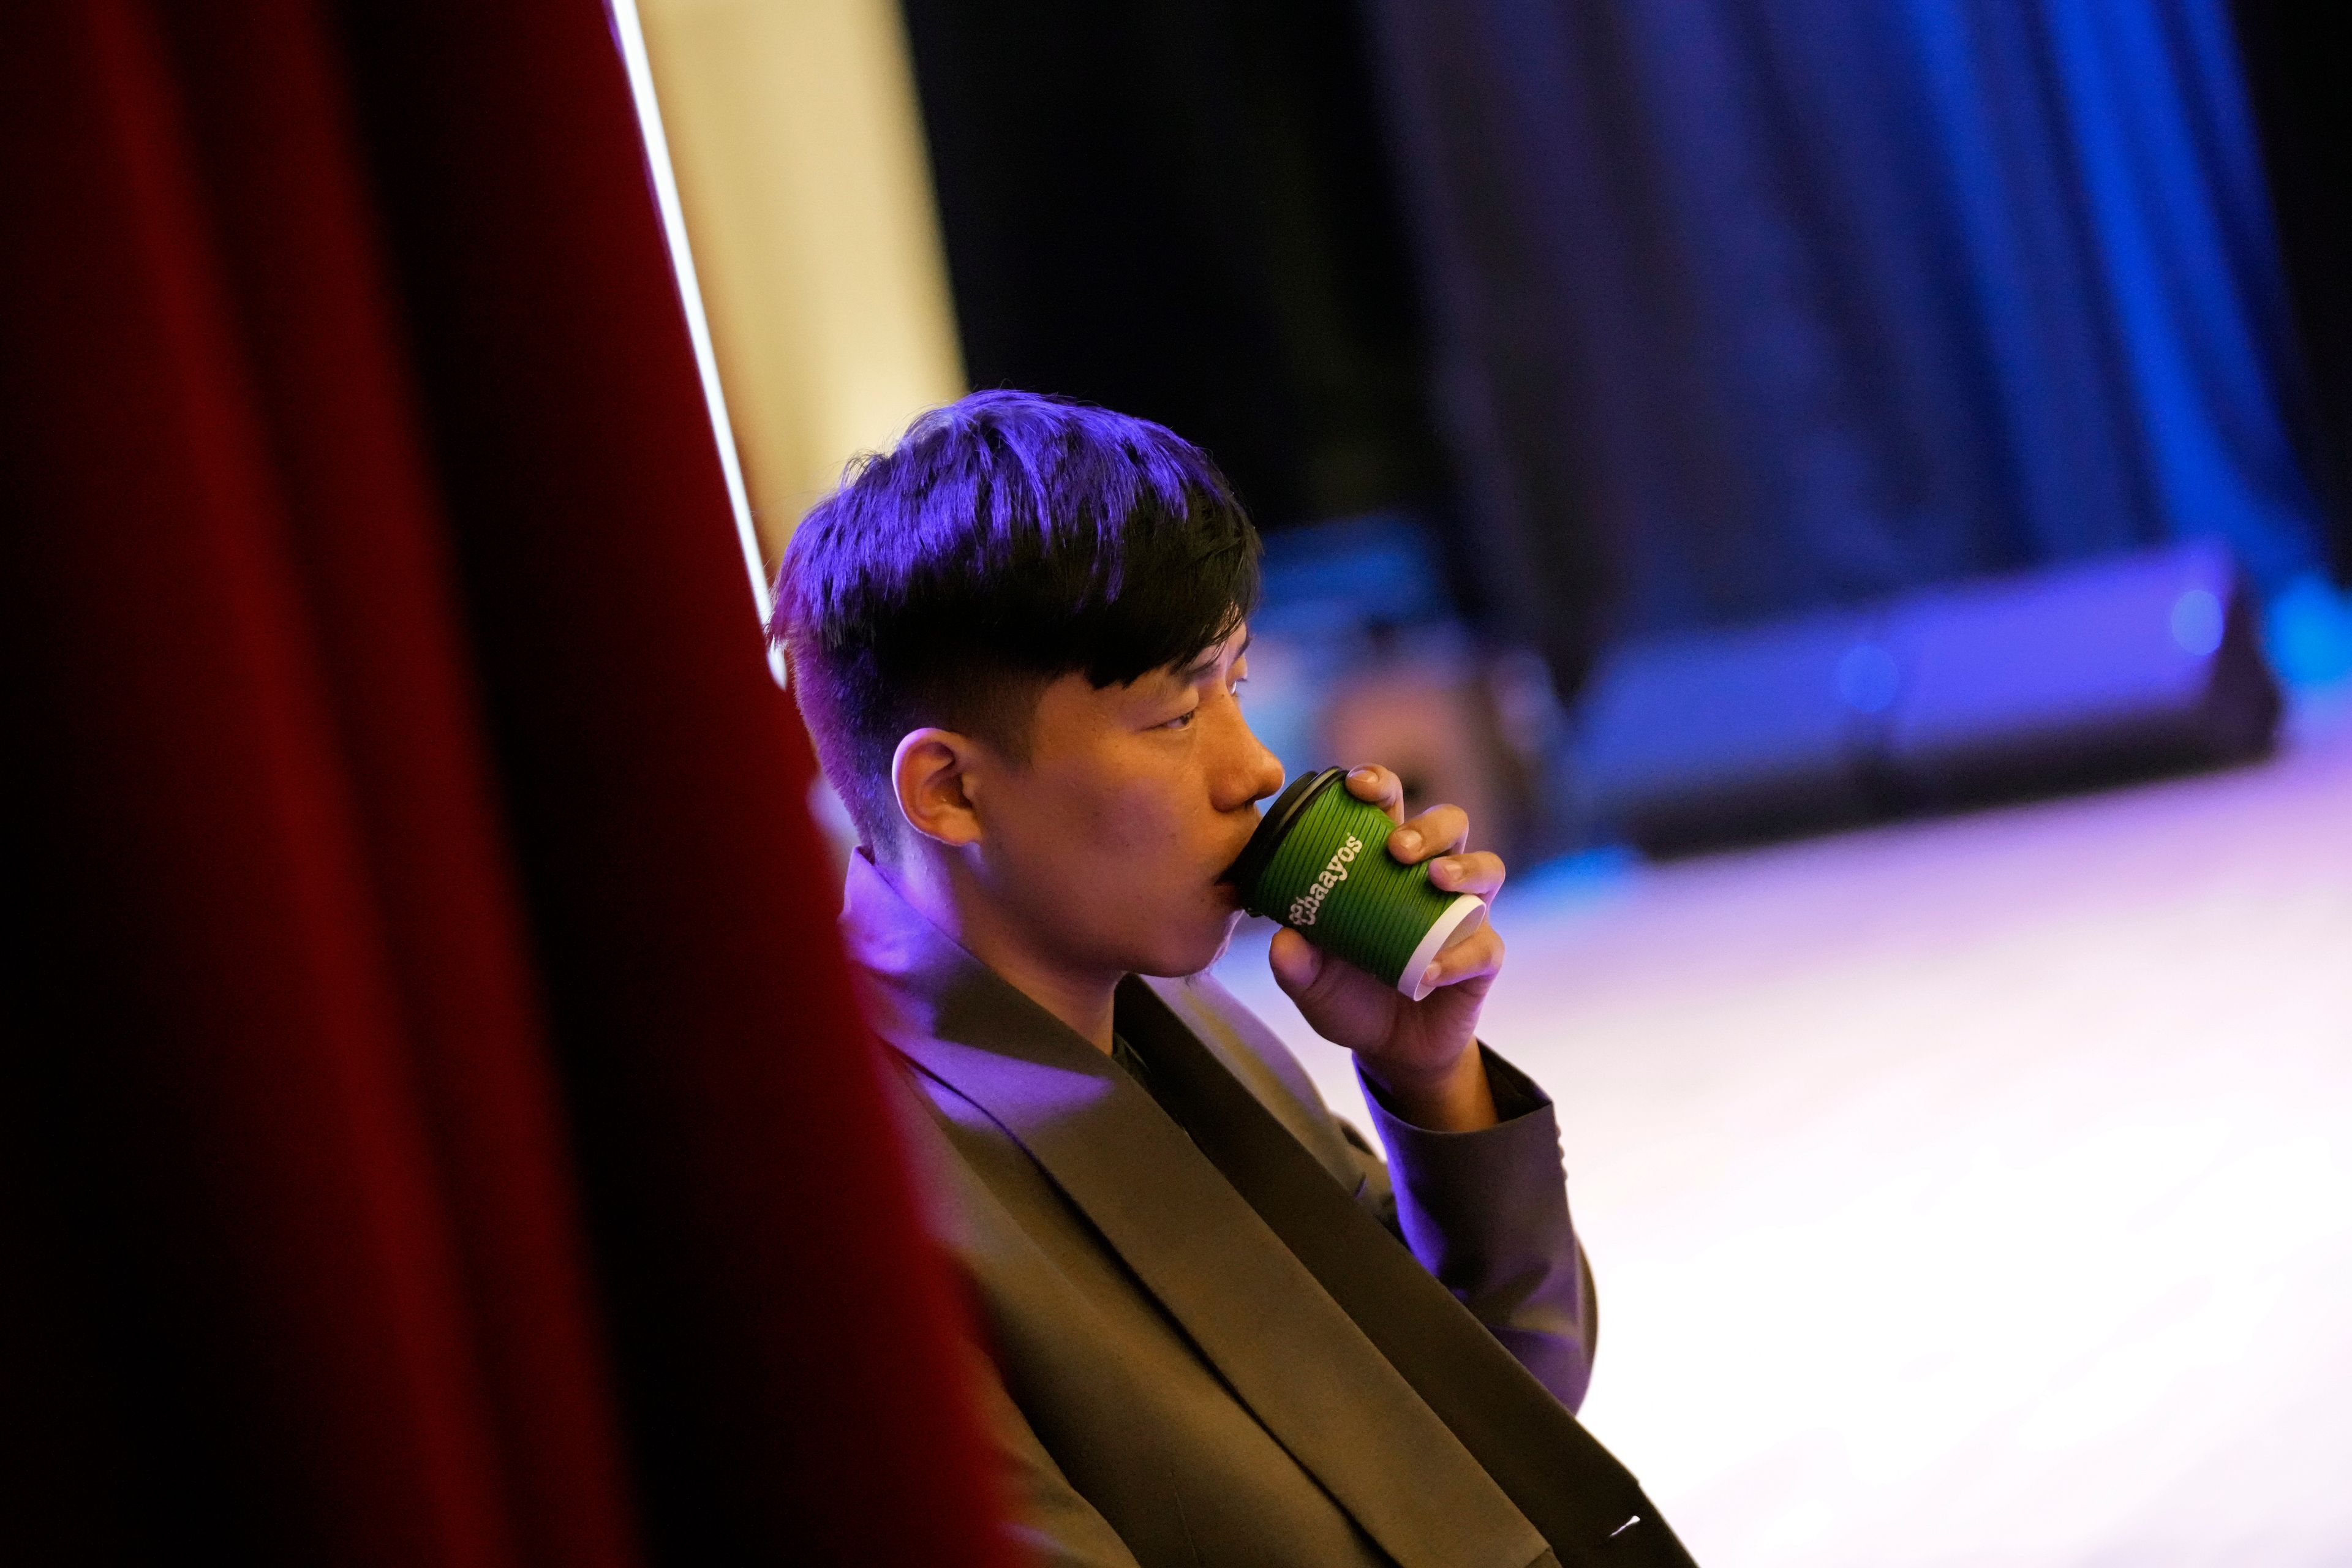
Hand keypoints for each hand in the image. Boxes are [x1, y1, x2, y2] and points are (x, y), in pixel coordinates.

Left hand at [1267, 765, 1507, 1129]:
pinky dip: (1458, 956)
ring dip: (1463, 867)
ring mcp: (1464, 913)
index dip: (1378, 784)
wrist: (1388, 1049)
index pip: (1389, 806)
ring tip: (1434, 879)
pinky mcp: (1484, 957)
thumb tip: (1283, 940)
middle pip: (1448, 823)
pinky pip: (1484, 946)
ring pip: (1487, 867)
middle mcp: (1430, 877)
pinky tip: (1429, 970)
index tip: (1355, 785)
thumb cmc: (1346, 994)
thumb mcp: (1309, 982)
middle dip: (1426, 826)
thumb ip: (1294, 963)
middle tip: (1397, 846)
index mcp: (1384, 862)